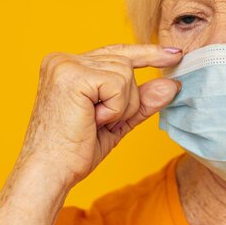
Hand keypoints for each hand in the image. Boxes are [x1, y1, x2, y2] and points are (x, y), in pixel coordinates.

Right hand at [17, 44, 182, 189]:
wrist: (50, 172)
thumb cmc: (76, 150)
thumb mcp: (118, 120)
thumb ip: (143, 100)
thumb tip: (172, 84)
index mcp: (68, 66)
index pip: (117, 52)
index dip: (147, 53)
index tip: (175, 54)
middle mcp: (63, 59)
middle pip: (126, 63)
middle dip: (127, 99)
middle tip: (102, 122)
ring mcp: (66, 64)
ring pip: (126, 74)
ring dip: (120, 107)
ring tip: (94, 122)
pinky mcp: (73, 75)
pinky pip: (118, 84)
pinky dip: (114, 109)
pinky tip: (92, 120)